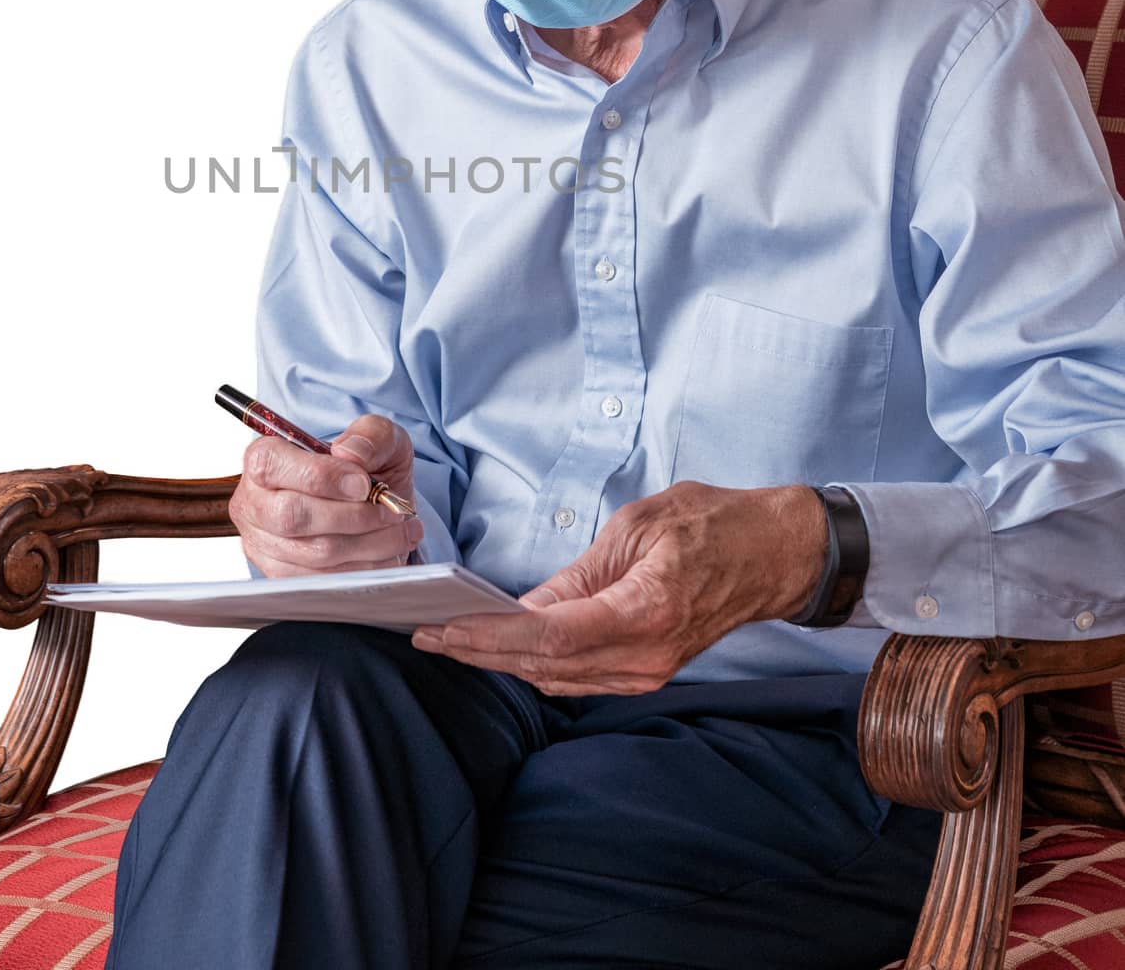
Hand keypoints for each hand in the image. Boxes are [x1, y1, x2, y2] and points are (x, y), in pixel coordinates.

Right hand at [229, 414, 423, 577]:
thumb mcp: (376, 436)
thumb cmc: (364, 466)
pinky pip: (325, 578)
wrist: (369, 502)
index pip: (270, 465)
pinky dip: (365, 565)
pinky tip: (387, 547)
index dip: (320, 476)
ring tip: (399, 527)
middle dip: (352, 515)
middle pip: (292, 516)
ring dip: (368, 542)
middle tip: (390, 509)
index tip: (363, 483)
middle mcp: (254, 503)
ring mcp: (264, 544)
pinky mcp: (282, 575)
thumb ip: (369, 434)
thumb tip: (350, 453)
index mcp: (264, 458)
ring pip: (315, 551)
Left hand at [411, 481, 827, 693]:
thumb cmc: (713, 524)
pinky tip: (502, 648)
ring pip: (558, 679)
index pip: (548, 637)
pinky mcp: (648, 670)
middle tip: (427, 634)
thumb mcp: (637, 528)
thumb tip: (525, 606)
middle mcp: (645, 657)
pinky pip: (580, 677)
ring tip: (451, 641)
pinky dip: (535, 665)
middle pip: (545, 667)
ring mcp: (649, 672)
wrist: (777, 553)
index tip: (443, 627)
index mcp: (643, 613)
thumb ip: (579, 574)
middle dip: (481, 652)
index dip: (489, 636)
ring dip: (502, 662)